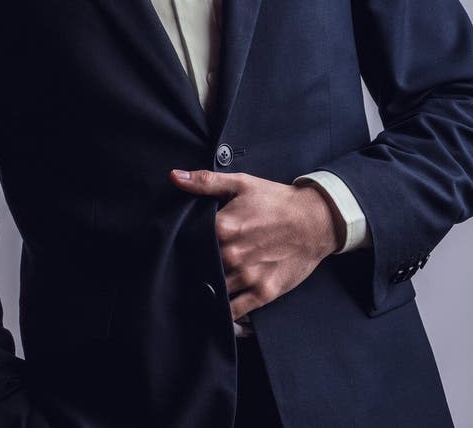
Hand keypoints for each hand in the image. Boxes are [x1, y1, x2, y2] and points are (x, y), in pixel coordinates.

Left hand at [168, 169, 344, 322]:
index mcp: (224, 228)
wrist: (316, 220)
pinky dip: (224, 314)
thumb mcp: (241, 184)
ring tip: (197, 290)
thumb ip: (205, 182)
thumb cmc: (277, 201)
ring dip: (206, 291)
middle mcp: (233, 255)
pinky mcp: (264, 292)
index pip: (189, 242)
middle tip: (185, 270)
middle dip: (193, 269)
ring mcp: (249, 276)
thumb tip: (175, 177)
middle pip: (200, 268)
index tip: (179, 248)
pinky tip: (217, 312)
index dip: (183, 246)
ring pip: (214, 291)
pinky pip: (235, 312)